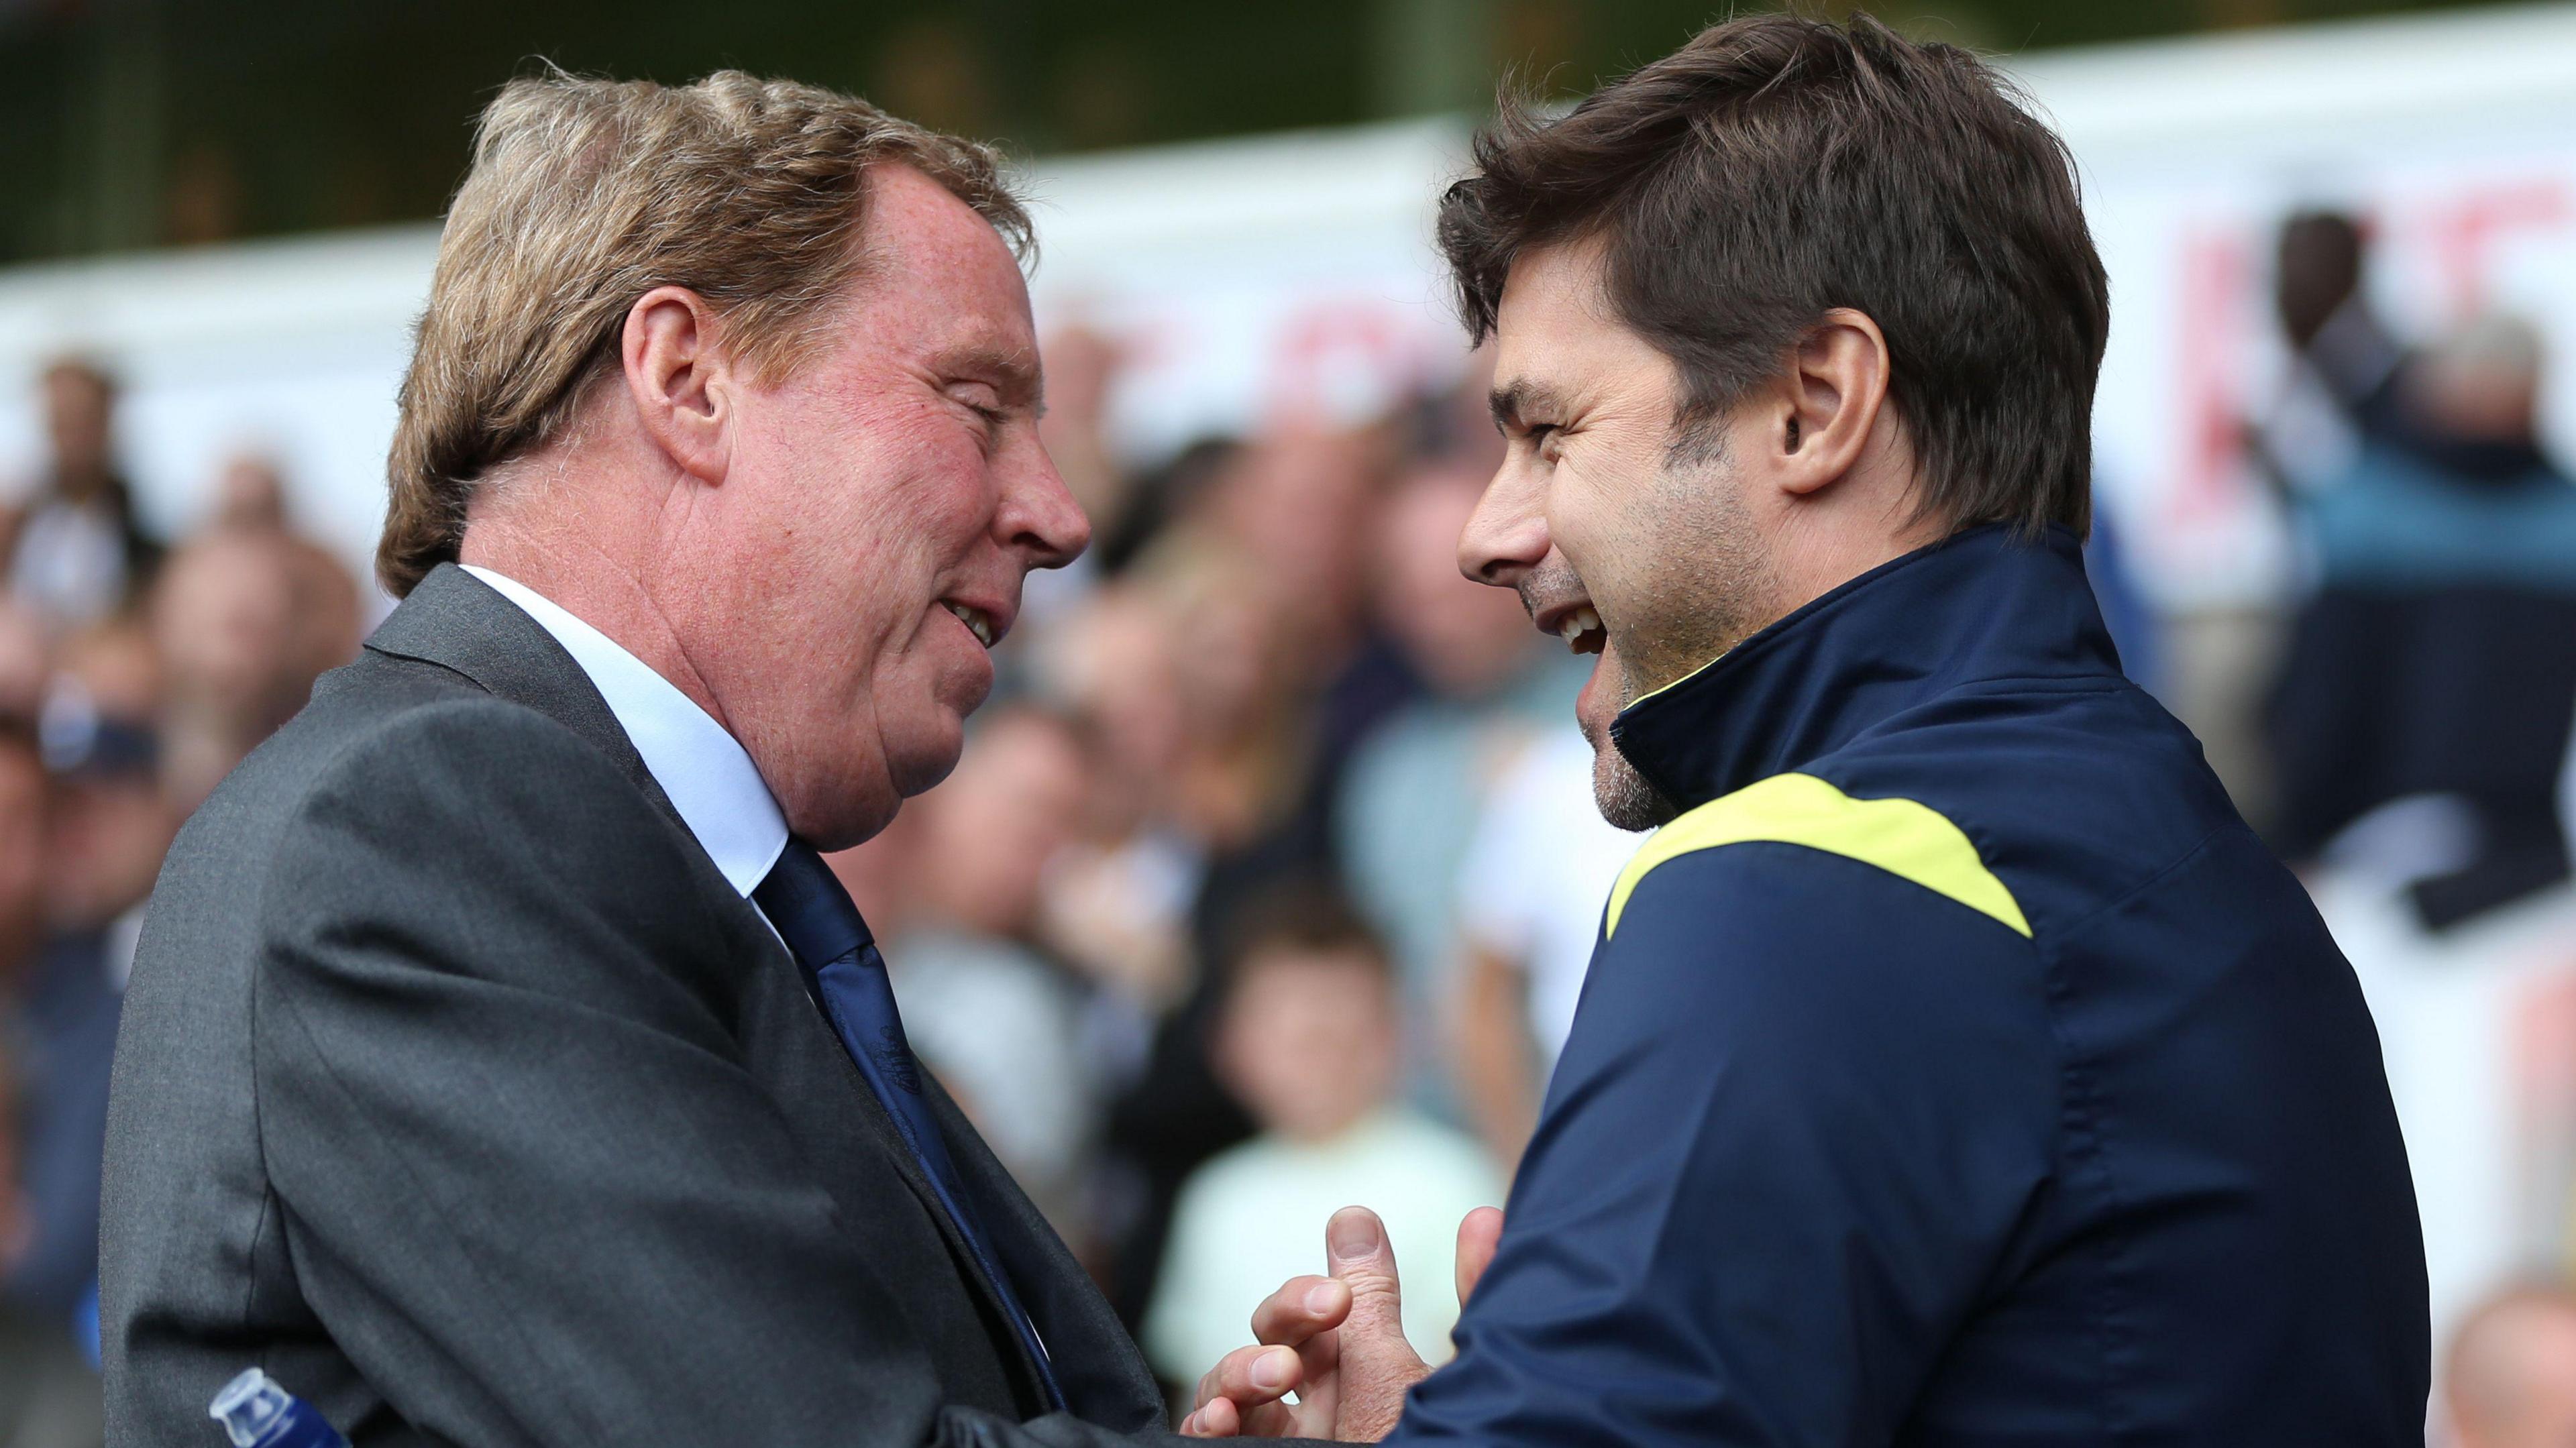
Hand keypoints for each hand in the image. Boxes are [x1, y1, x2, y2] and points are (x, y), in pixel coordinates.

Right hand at [1181, 1204, 1503, 1440]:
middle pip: (1271, 1331)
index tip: (1338, 1299)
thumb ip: (1465, 1297)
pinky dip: (1206, 1419)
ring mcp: (1278, 1440)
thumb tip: (1480, 1214)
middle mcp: (1314, 1402)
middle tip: (1320, 1318)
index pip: (1321, 1311)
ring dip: (1240, 1368)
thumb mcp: (1449, 1379)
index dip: (1316, 1293)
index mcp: (1361, 1369)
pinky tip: (1219, 1420)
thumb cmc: (1435, 1446)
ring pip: (1229, 1381)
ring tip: (1273, 1374)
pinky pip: (1206, 1435)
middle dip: (1284, 1312)